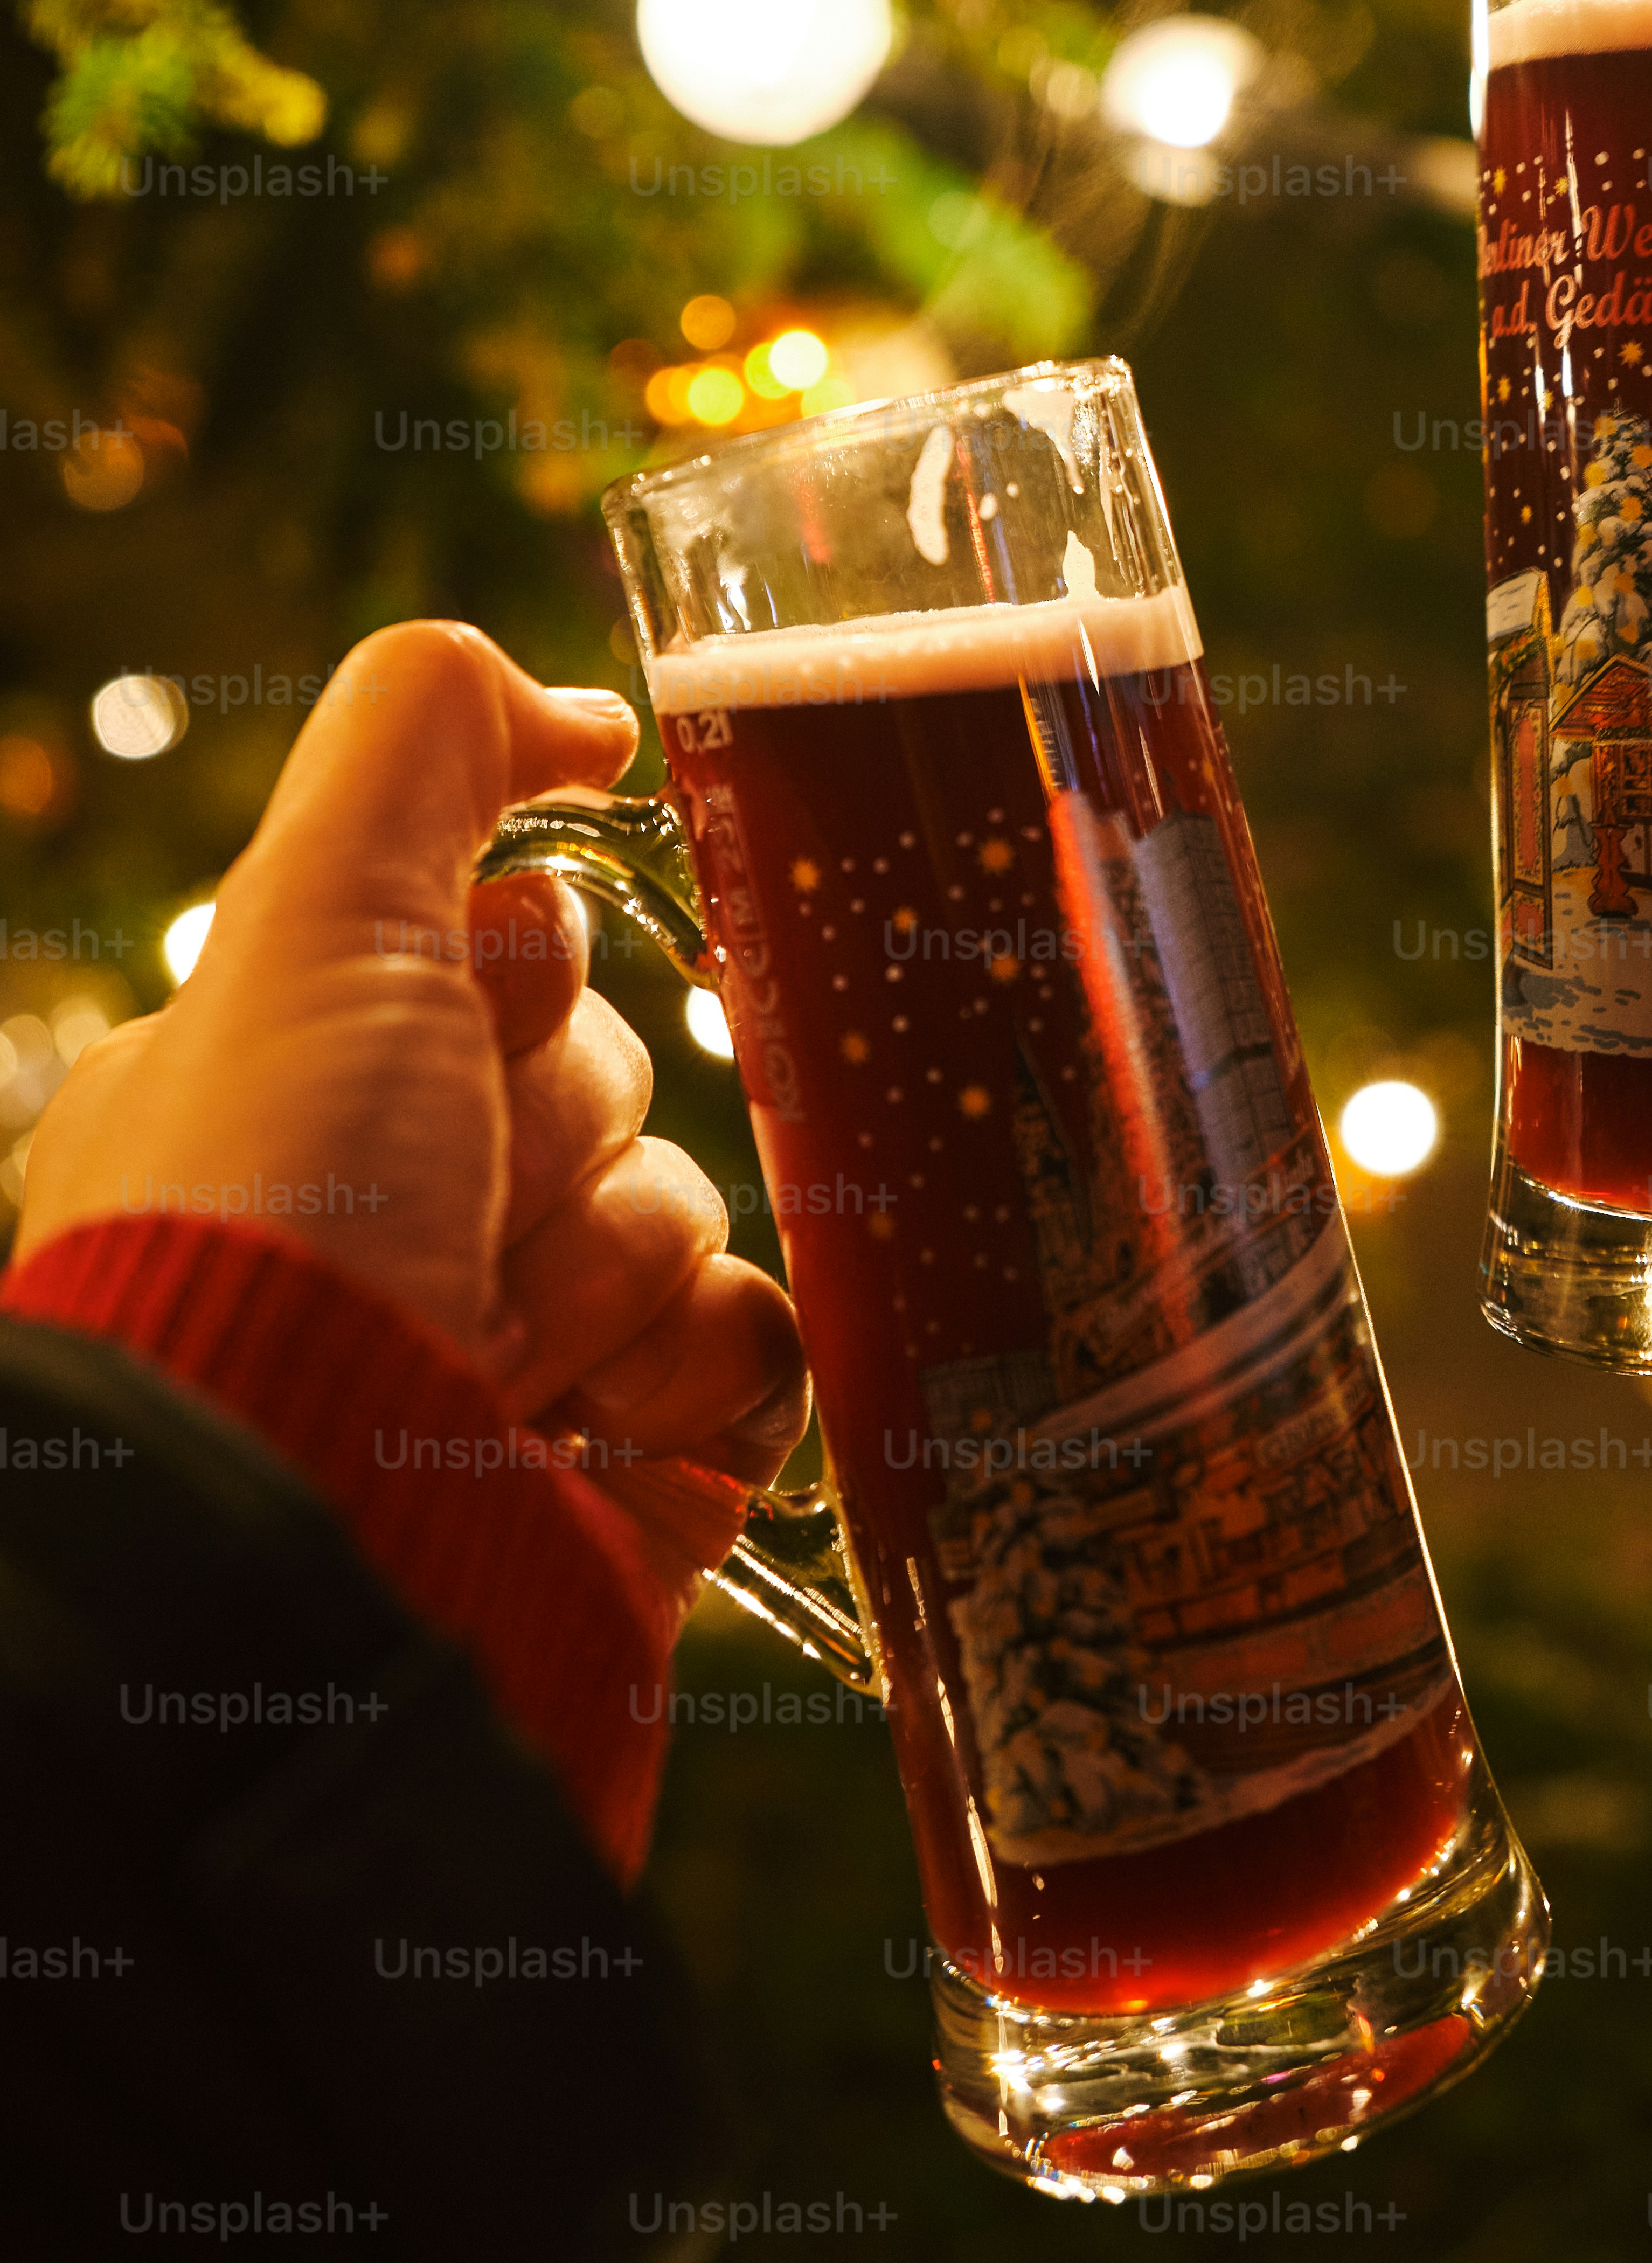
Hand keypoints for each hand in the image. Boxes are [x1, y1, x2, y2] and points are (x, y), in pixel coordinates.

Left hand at [15, 621, 807, 1605]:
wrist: (309, 1547)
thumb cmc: (279, 1217)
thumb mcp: (315, 918)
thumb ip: (423, 738)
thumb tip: (582, 715)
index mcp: (318, 1087)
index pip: (523, 959)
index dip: (523, 982)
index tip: (468, 1022)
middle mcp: (410, 1216)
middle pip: (619, 1085)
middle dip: (562, 1147)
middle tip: (462, 1223)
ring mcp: (528, 1354)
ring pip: (693, 1221)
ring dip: (618, 1283)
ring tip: (508, 1367)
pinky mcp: (635, 1470)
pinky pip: (761, 1359)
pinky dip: (702, 1386)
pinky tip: (609, 1430)